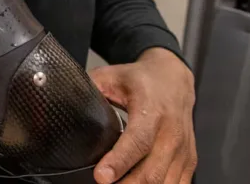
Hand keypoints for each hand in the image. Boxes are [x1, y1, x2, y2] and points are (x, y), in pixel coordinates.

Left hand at [89, 48, 196, 183]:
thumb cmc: (142, 79)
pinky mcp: (189, 161)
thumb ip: (88, 89)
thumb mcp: (111, 77)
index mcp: (152, 110)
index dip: (119, 161)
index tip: (101, 176)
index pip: (138, 141)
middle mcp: (171, 132)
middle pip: (152, 171)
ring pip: (165, 183)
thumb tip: (60, 98)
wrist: (173, 79)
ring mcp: (183, 149)